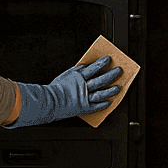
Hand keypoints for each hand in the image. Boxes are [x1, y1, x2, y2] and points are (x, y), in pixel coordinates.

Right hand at [6, 55, 123, 128]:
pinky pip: (96, 106)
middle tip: (119, 70)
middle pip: (100, 79)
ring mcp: (84, 97)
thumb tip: (84, 66)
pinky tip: (109, 102)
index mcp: (77, 77)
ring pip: (101, 92)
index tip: (108, 59)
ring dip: (111, 90)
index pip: (92, 68)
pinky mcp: (84, 107)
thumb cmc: (54, 89)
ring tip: (118, 87)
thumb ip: (75, 71)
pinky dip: (103, 104)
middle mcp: (83, 86)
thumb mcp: (64, 76)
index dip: (101, 63)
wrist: (49, 102)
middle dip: (111, 74)